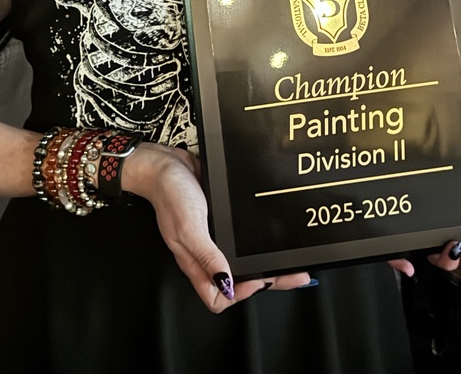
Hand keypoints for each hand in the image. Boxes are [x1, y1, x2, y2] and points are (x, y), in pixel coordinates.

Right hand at [123, 143, 311, 310]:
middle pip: (238, 279)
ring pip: (242, 258)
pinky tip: (272, 233)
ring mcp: (214, 235)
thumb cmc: (170, 193)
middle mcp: (206, 252)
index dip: (240, 295)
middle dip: (268, 280)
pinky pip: (241, 235)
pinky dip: (257, 239)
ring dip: (266, 261)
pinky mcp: (221, 217)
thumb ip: (206, 255)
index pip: (218, 296)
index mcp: (195, 261)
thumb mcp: (188, 226)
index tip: (260, 281)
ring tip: (291, 259)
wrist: (165, 163)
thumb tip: (226, 284)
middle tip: (296, 274)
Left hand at [389, 155, 460, 275]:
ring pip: (444, 261)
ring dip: (450, 260)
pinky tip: (415, 260)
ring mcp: (434, 232)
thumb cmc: (455, 155)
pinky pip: (411, 253)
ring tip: (452, 244)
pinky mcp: (412, 232)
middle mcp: (454, 230)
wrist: (423, 143)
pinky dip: (411, 262)